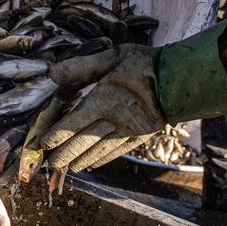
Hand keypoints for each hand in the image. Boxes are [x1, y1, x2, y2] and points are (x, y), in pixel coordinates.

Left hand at [41, 44, 167, 170]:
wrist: (182, 80)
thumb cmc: (146, 65)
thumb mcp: (113, 57)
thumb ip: (83, 66)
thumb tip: (53, 73)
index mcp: (106, 100)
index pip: (75, 122)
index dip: (58, 135)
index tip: (44, 144)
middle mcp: (115, 120)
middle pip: (84, 142)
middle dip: (65, 155)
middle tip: (50, 165)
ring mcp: (129, 131)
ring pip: (99, 150)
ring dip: (81, 160)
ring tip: (68, 168)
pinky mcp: (140, 136)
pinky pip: (117, 151)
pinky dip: (102, 159)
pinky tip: (93, 163)